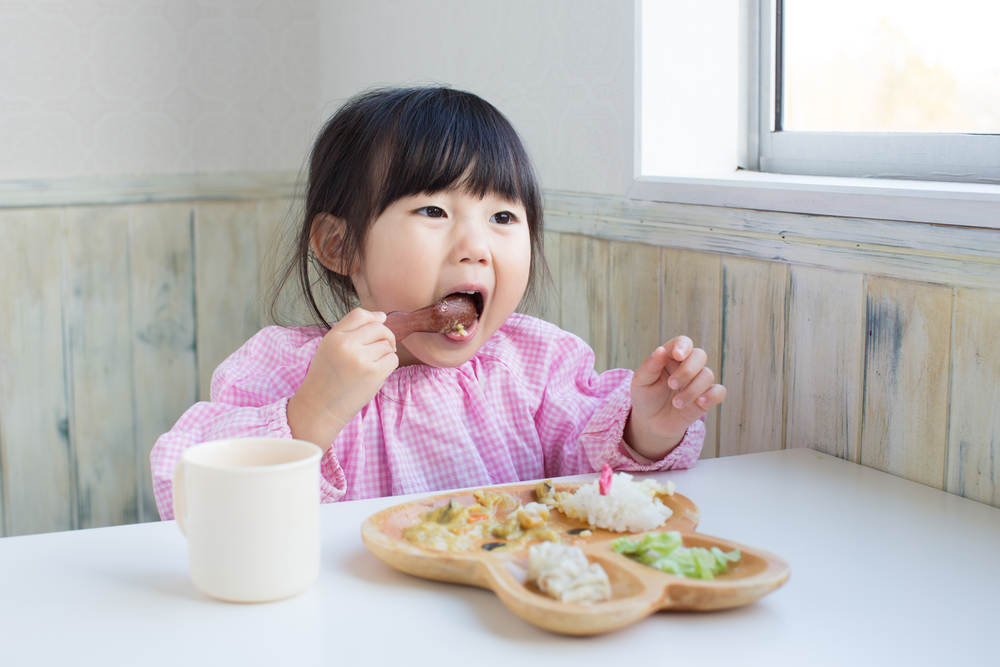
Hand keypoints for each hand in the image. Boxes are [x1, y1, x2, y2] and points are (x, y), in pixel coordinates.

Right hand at [287, 309, 397, 448]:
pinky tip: (376, 374)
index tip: (380, 324)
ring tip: (372, 366)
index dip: (374, 318)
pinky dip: (388, 366)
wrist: (319, 408)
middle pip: (379, 328)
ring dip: (386, 354)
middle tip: (382, 349)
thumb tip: (382, 316)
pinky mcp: (374, 374)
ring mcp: (361, 359)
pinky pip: (392, 360)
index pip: (360, 314)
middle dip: (386, 337)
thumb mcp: (329, 348)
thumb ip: (352, 331)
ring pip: (388, 345)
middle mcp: (347, 344)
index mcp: (334, 336)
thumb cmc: (326, 378)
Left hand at [625, 336, 725, 459]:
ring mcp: (698, 382)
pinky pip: (719, 392)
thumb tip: (660, 351)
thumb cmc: (646, 397)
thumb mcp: (640, 382)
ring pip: (708, 375)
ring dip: (692, 390)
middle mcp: (687, 366)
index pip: (683, 343)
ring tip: (675, 404)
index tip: (678, 355)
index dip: (683, 346)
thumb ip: (649, 366)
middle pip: (699, 355)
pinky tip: (699, 402)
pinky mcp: (706, 398)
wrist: (651, 422)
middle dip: (688, 370)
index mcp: (671, 357)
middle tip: (672, 385)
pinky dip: (712, 395)